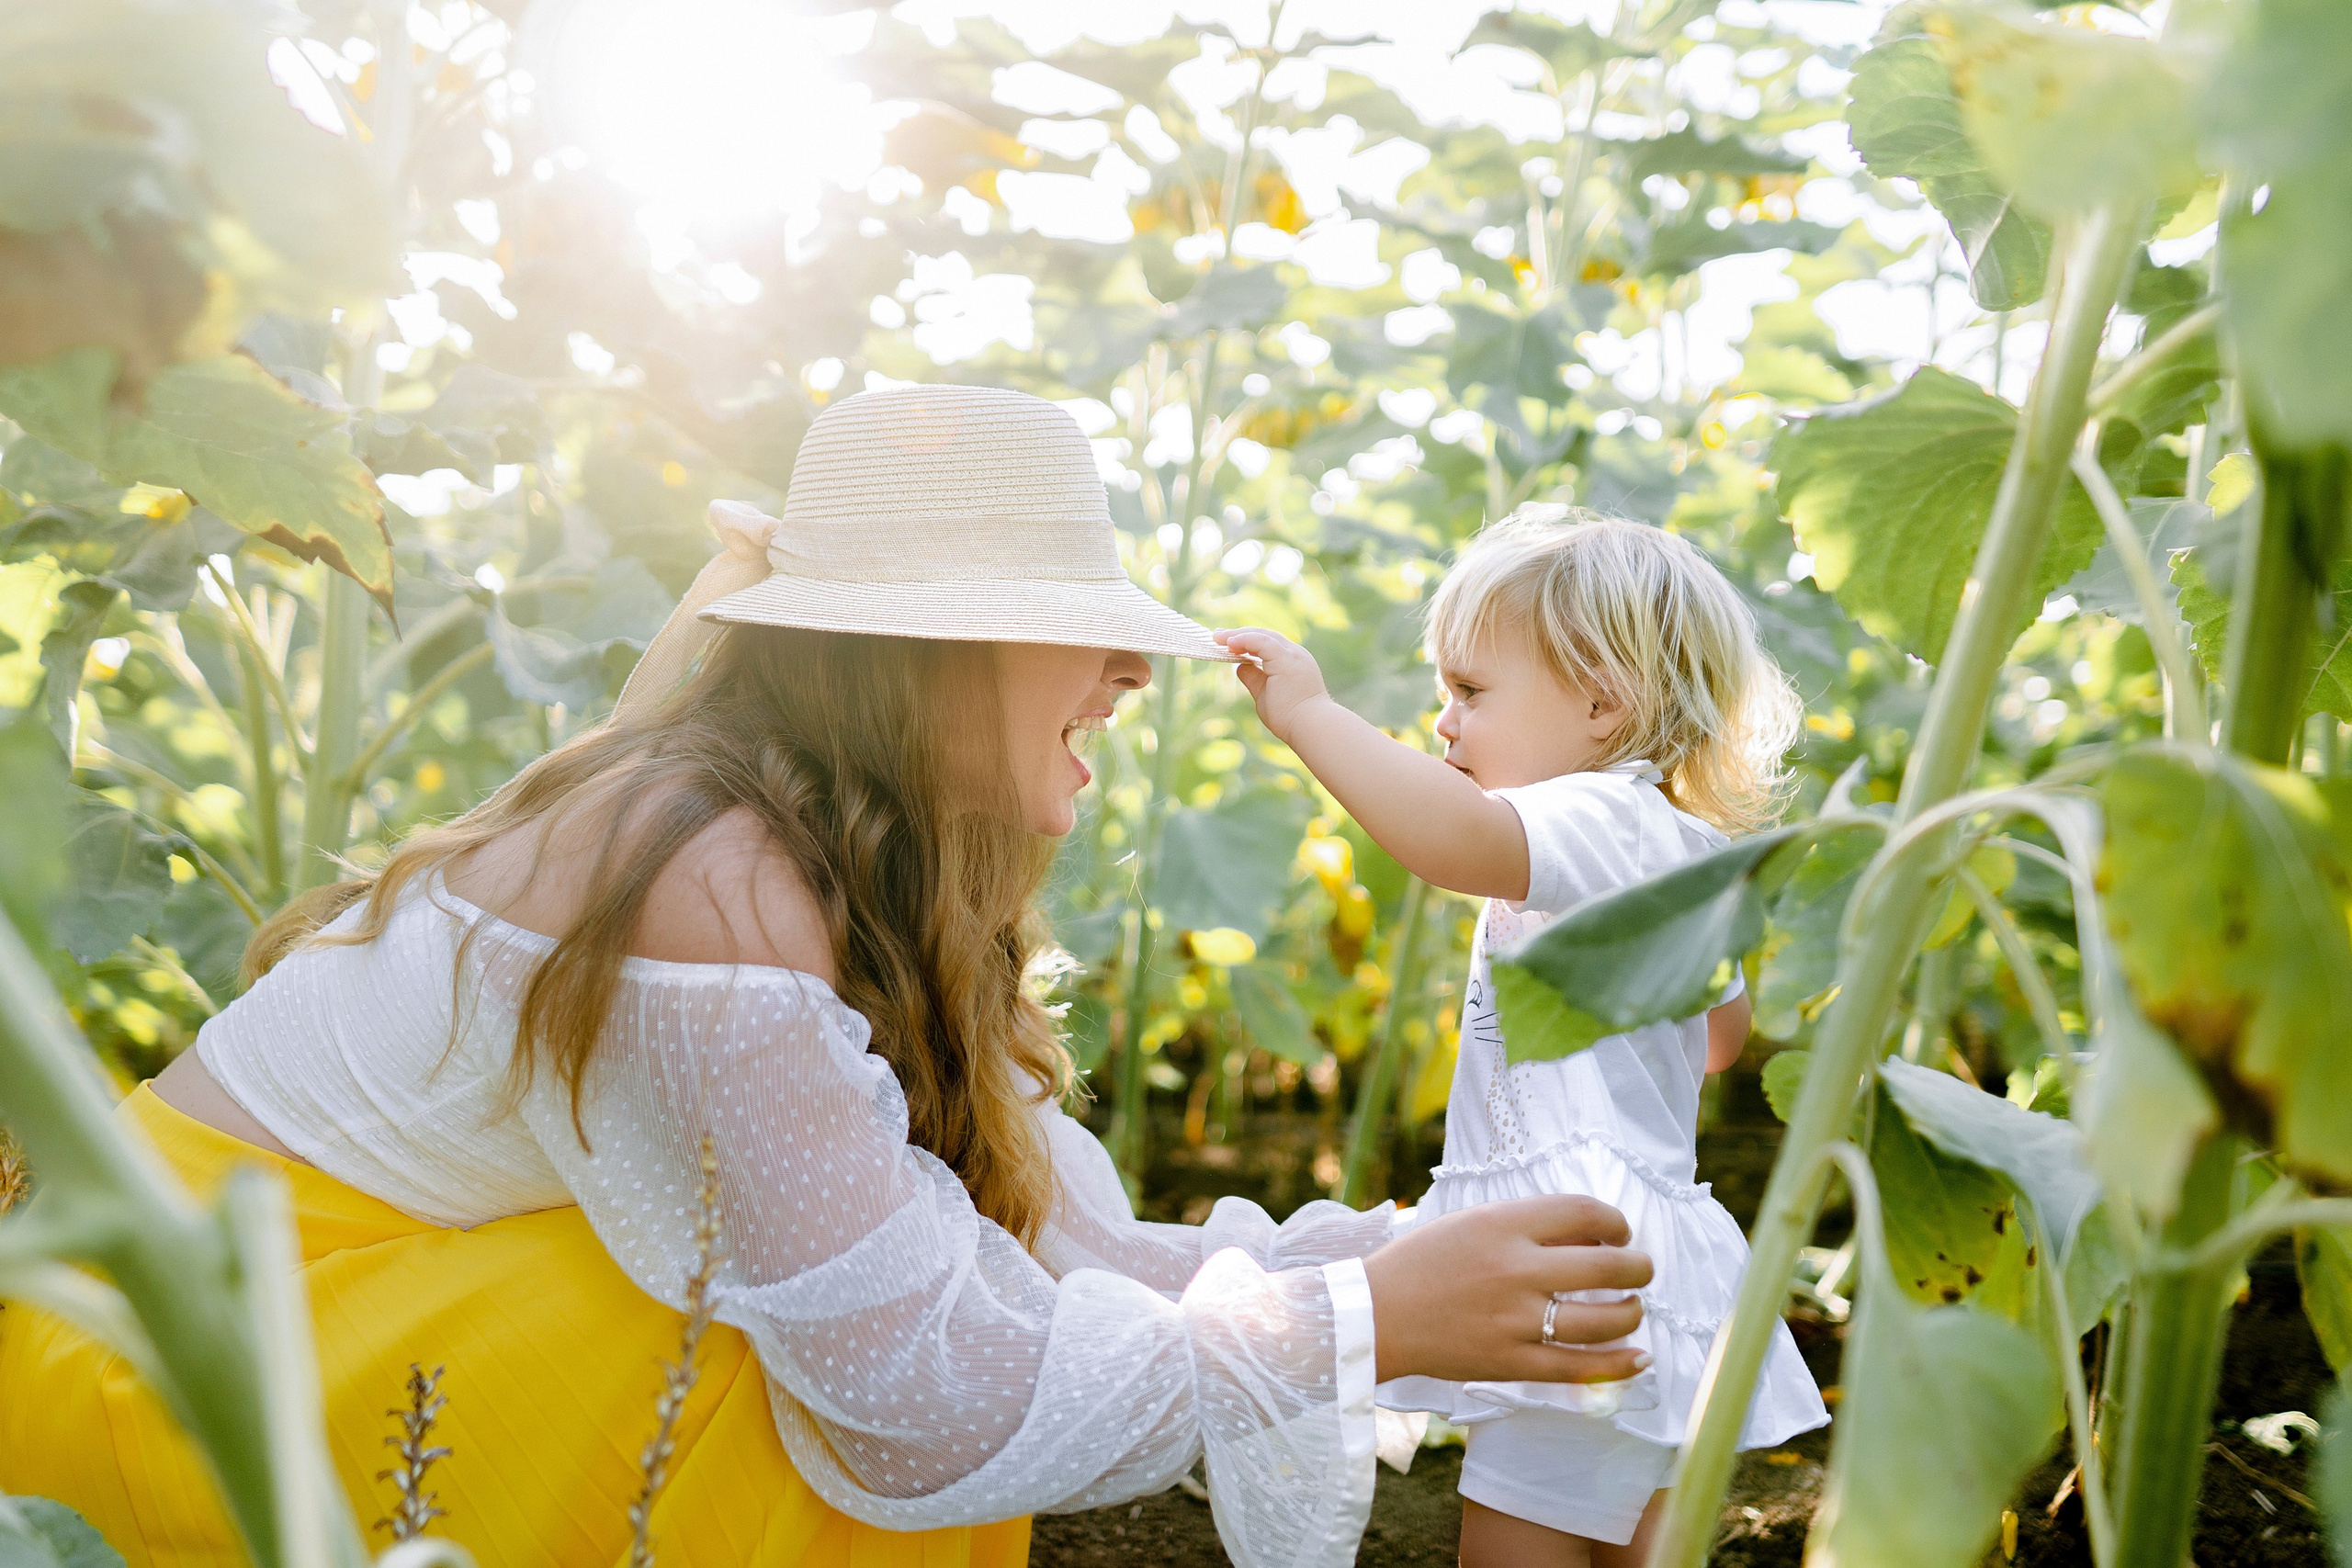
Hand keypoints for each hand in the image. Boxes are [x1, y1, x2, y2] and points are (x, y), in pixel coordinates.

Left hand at [1215, 626, 1330, 743]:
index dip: (1247, 641)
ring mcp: (1292, 655)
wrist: (1310, 727)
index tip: (1228, 643)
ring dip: (1238, 634)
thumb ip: (1254, 678)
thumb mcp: (1265, 694)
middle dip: (1240, 633)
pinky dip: (1245, 640)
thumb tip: (1239, 667)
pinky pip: (1262, 642)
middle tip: (1218, 635)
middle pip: (1265, 635)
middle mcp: (1295, 654)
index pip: (1268, 643)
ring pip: (1263, 635)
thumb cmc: (1291, 717)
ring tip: (1218, 637)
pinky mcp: (1286, 659)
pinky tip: (1230, 643)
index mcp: (1293, 662)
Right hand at [1362, 1195, 1651, 1384]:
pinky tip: (1638, 1356)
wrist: (1376, 1314)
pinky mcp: (1510, 1362)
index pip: (1586, 1213)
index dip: (1616, 1222)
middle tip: (1640, 1269)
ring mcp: (1514, 1320)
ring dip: (1631, 1312)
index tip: (1618, 1232)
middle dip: (1639, 1267)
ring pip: (1602, 1320)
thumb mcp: (1473, 1222)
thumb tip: (1593, 1239)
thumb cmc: (1423, 1261)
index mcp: (1503, 1224)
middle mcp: (1515, 1269)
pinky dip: (1618, 1364)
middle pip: (1607, 1267)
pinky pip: (1579, 1367)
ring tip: (1631, 1308)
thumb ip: (1529, 1225)